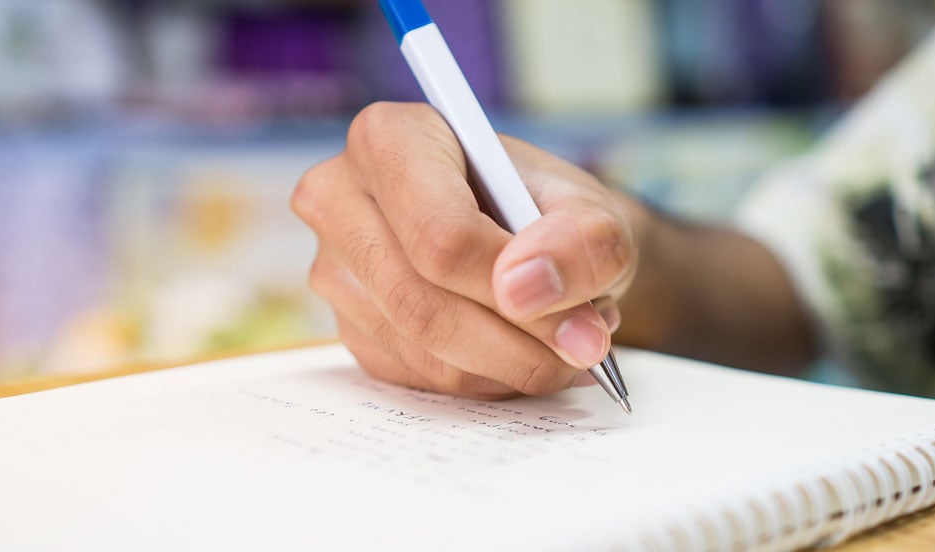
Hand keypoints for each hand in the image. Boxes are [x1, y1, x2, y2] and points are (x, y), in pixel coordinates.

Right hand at [292, 102, 637, 398]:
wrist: (536, 246)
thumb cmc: (555, 216)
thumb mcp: (599, 215)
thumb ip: (582, 242)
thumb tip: (524, 290)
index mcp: (390, 139)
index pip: (440, 236)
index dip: (514, 291)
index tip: (583, 320)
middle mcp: (341, 199)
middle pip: (421, 302)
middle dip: (519, 345)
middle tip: (586, 349)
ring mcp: (335, 269)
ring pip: (422, 350)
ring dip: (510, 366)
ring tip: (565, 341)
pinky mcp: (349, 327)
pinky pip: (418, 378)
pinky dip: (485, 380)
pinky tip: (521, 352)